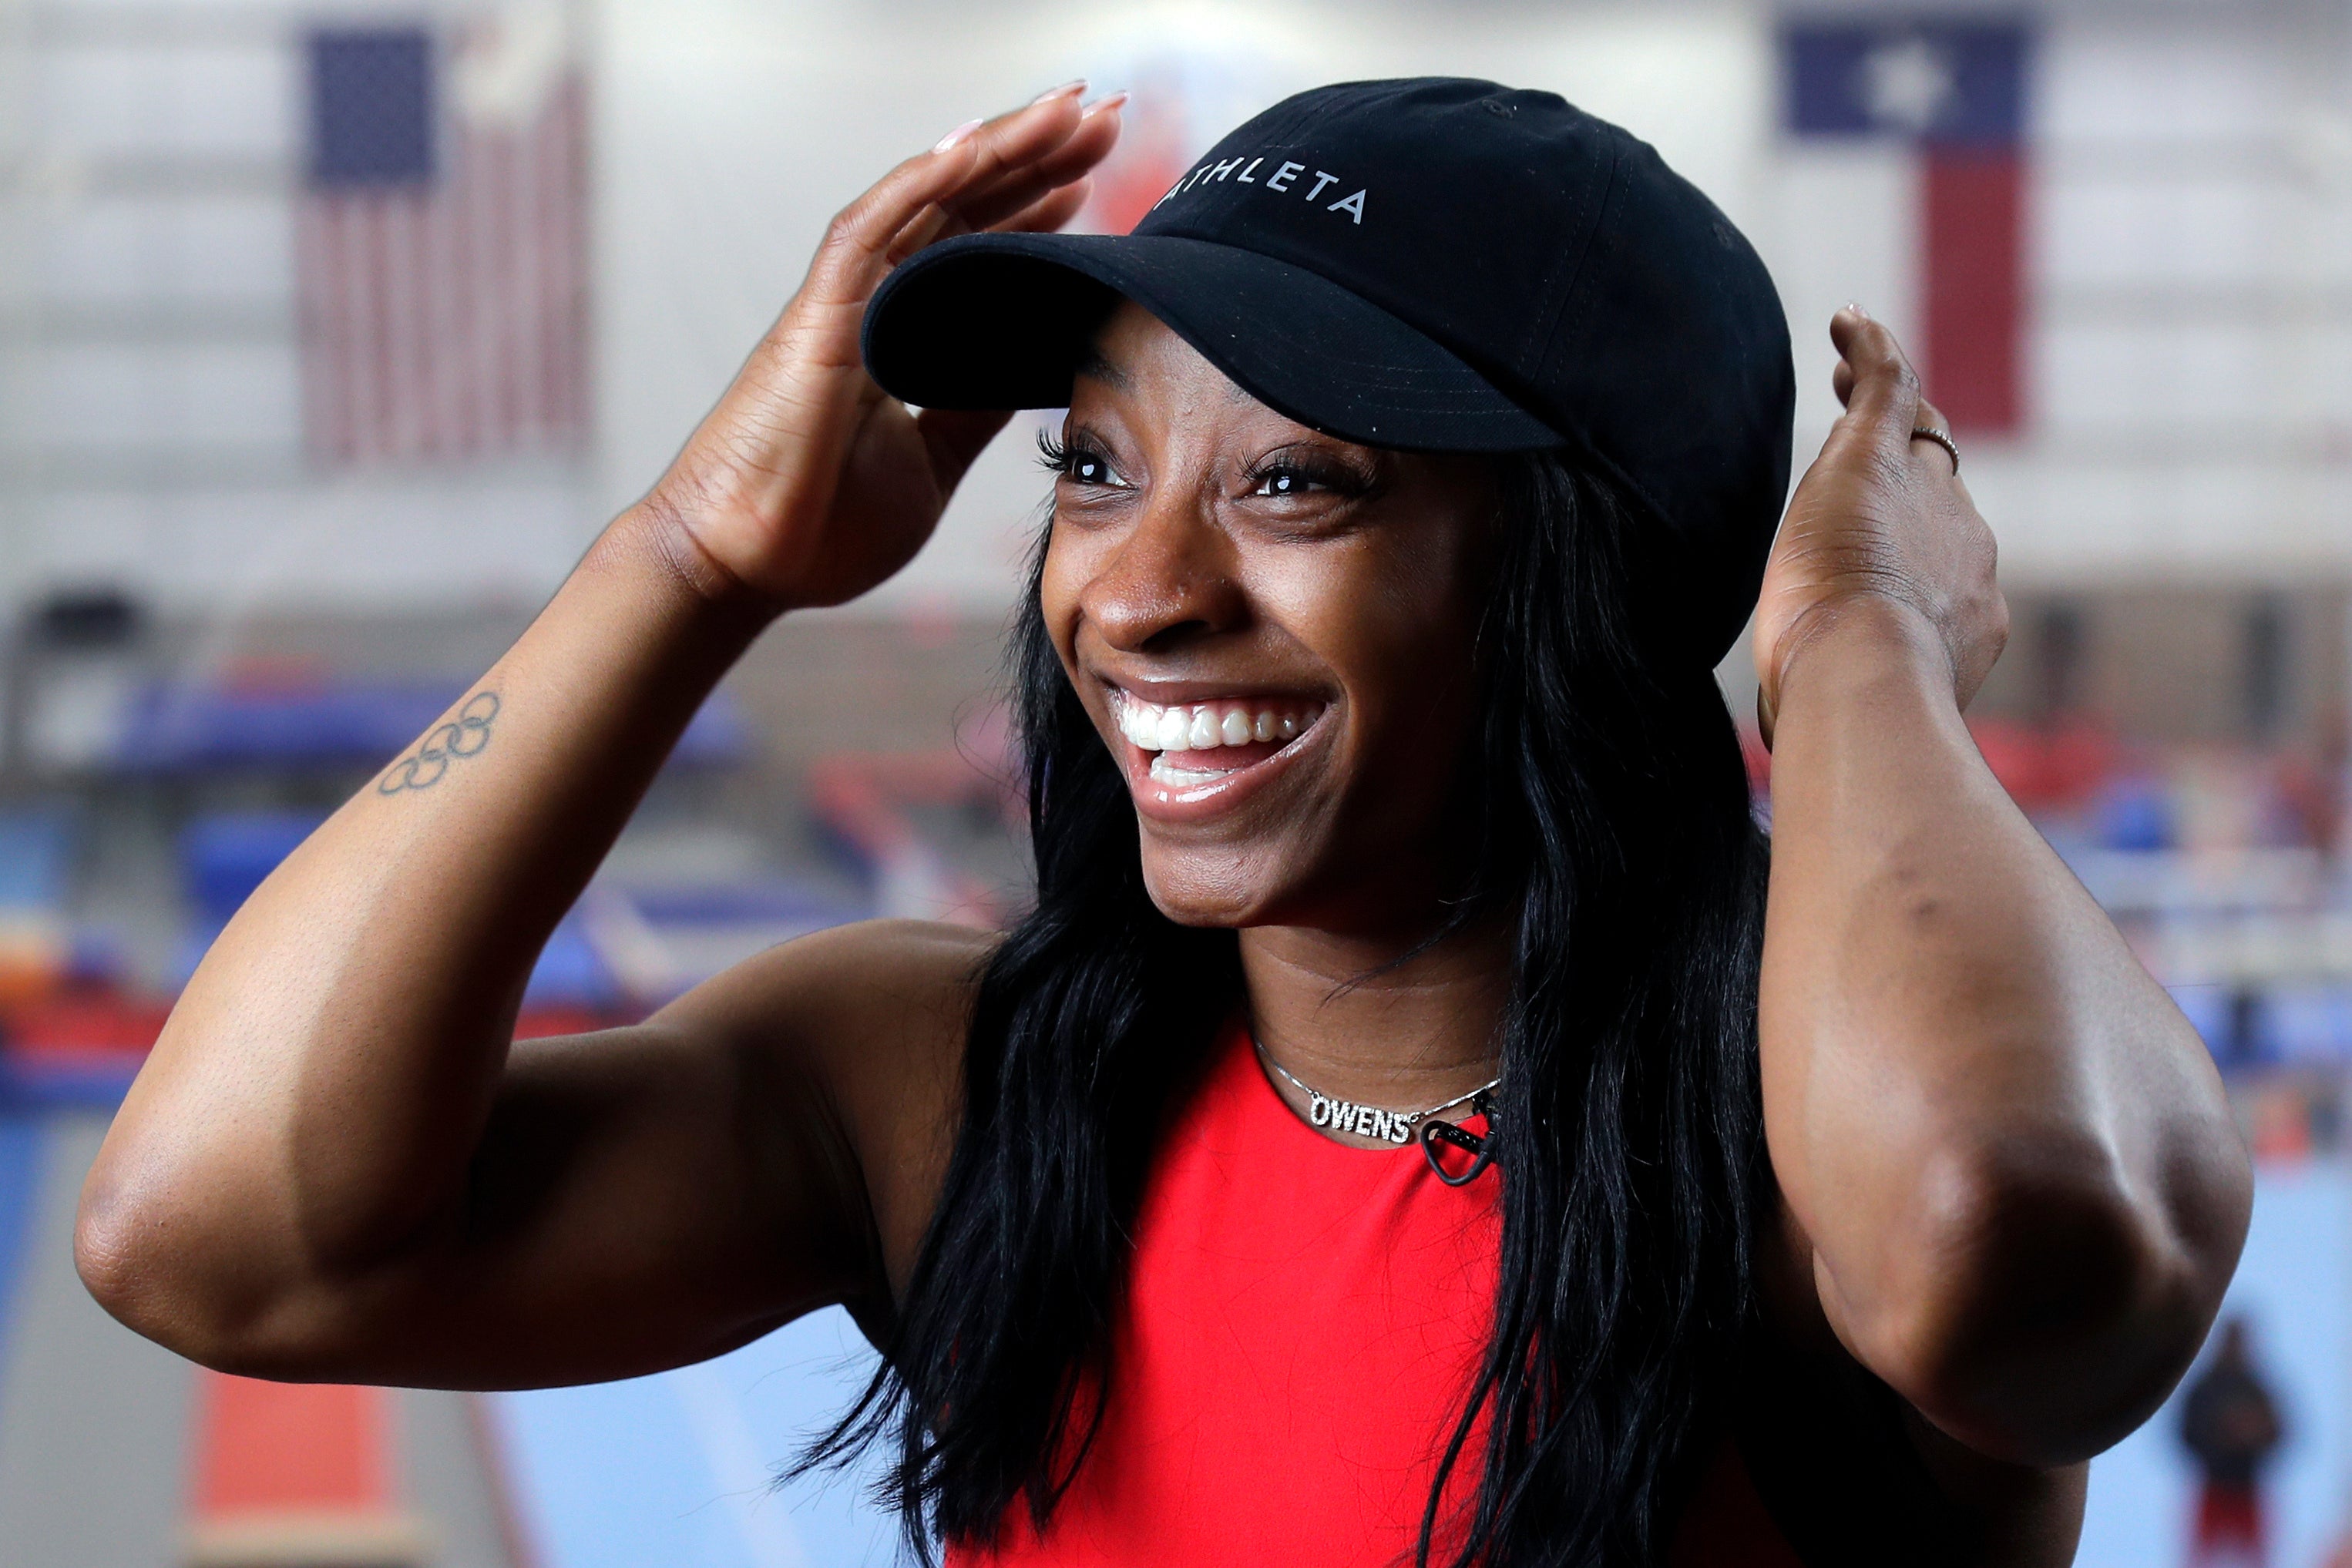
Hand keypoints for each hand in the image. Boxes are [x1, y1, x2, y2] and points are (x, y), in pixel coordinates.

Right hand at [638, 86, 1122, 610]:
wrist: (743, 567)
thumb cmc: (818, 526)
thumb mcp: (931, 461)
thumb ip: (974, 408)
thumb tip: (1032, 366)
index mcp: (897, 334)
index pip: (973, 250)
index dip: (1033, 207)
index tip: (1094, 176)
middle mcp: (870, 302)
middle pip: (962, 206)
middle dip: (1037, 157)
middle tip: (1106, 114)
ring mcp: (843, 302)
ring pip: (929, 199)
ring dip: (1000, 150)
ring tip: (1069, 109)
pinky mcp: (817, 316)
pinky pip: (872, 230)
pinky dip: (923, 182)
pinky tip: (976, 144)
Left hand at [1751, 308, 2007, 743]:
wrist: (1867, 675)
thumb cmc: (1850, 710)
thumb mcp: (1851, 705)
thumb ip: (1830, 704)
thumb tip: (1790, 741)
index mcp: (1967, 611)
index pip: (1940, 560)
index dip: (1914, 541)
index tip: (1883, 540)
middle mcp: (1966, 547)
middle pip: (1937, 491)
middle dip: (1911, 464)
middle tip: (1871, 432)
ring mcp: (1929, 497)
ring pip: (1917, 433)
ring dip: (1886, 400)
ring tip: (1852, 368)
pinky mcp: (1880, 455)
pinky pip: (1889, 385)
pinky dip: (1868, 353)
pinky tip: (1845, 322)